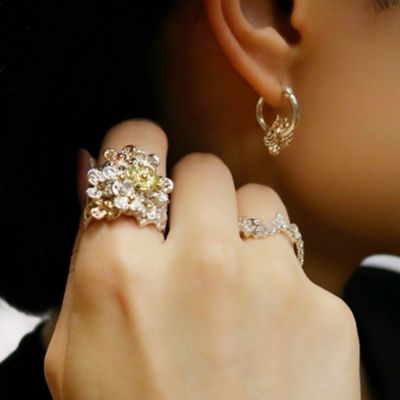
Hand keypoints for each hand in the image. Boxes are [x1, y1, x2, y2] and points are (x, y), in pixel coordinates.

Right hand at [44, 119, 360, 399]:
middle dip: (195, 194)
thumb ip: (89, 251)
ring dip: (242, 230)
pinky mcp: (323, 308)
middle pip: (203, 168)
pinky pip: (295, 257)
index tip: (146, 153)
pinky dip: (279, 278)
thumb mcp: (80, 347)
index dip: (139, 148)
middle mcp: (198, 265)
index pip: (133, 155)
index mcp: (121, 273)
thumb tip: (94, 172)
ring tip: (233, 285)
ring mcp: (269, 283)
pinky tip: (267, 327)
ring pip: (257, 200)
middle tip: (191, 235)